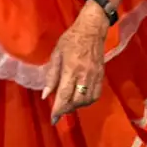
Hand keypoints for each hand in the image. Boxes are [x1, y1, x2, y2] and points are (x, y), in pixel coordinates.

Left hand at [42, 2, 108, 121]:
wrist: (92, 28)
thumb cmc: (71, 39)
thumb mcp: (56, 53)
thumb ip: (51, 75)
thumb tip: (45, 94)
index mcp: (71, 68)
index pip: (64, 94)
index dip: (58, 109)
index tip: (53, 119)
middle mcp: (84, 74)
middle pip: (77, 100)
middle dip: (67, 109)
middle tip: (59, 110)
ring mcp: (95, 75)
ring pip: (87, 100)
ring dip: (77, 106)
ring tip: (69, 104)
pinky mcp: (101, 75)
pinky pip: (96, 94)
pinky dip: (88, 100)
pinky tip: (81, 98)